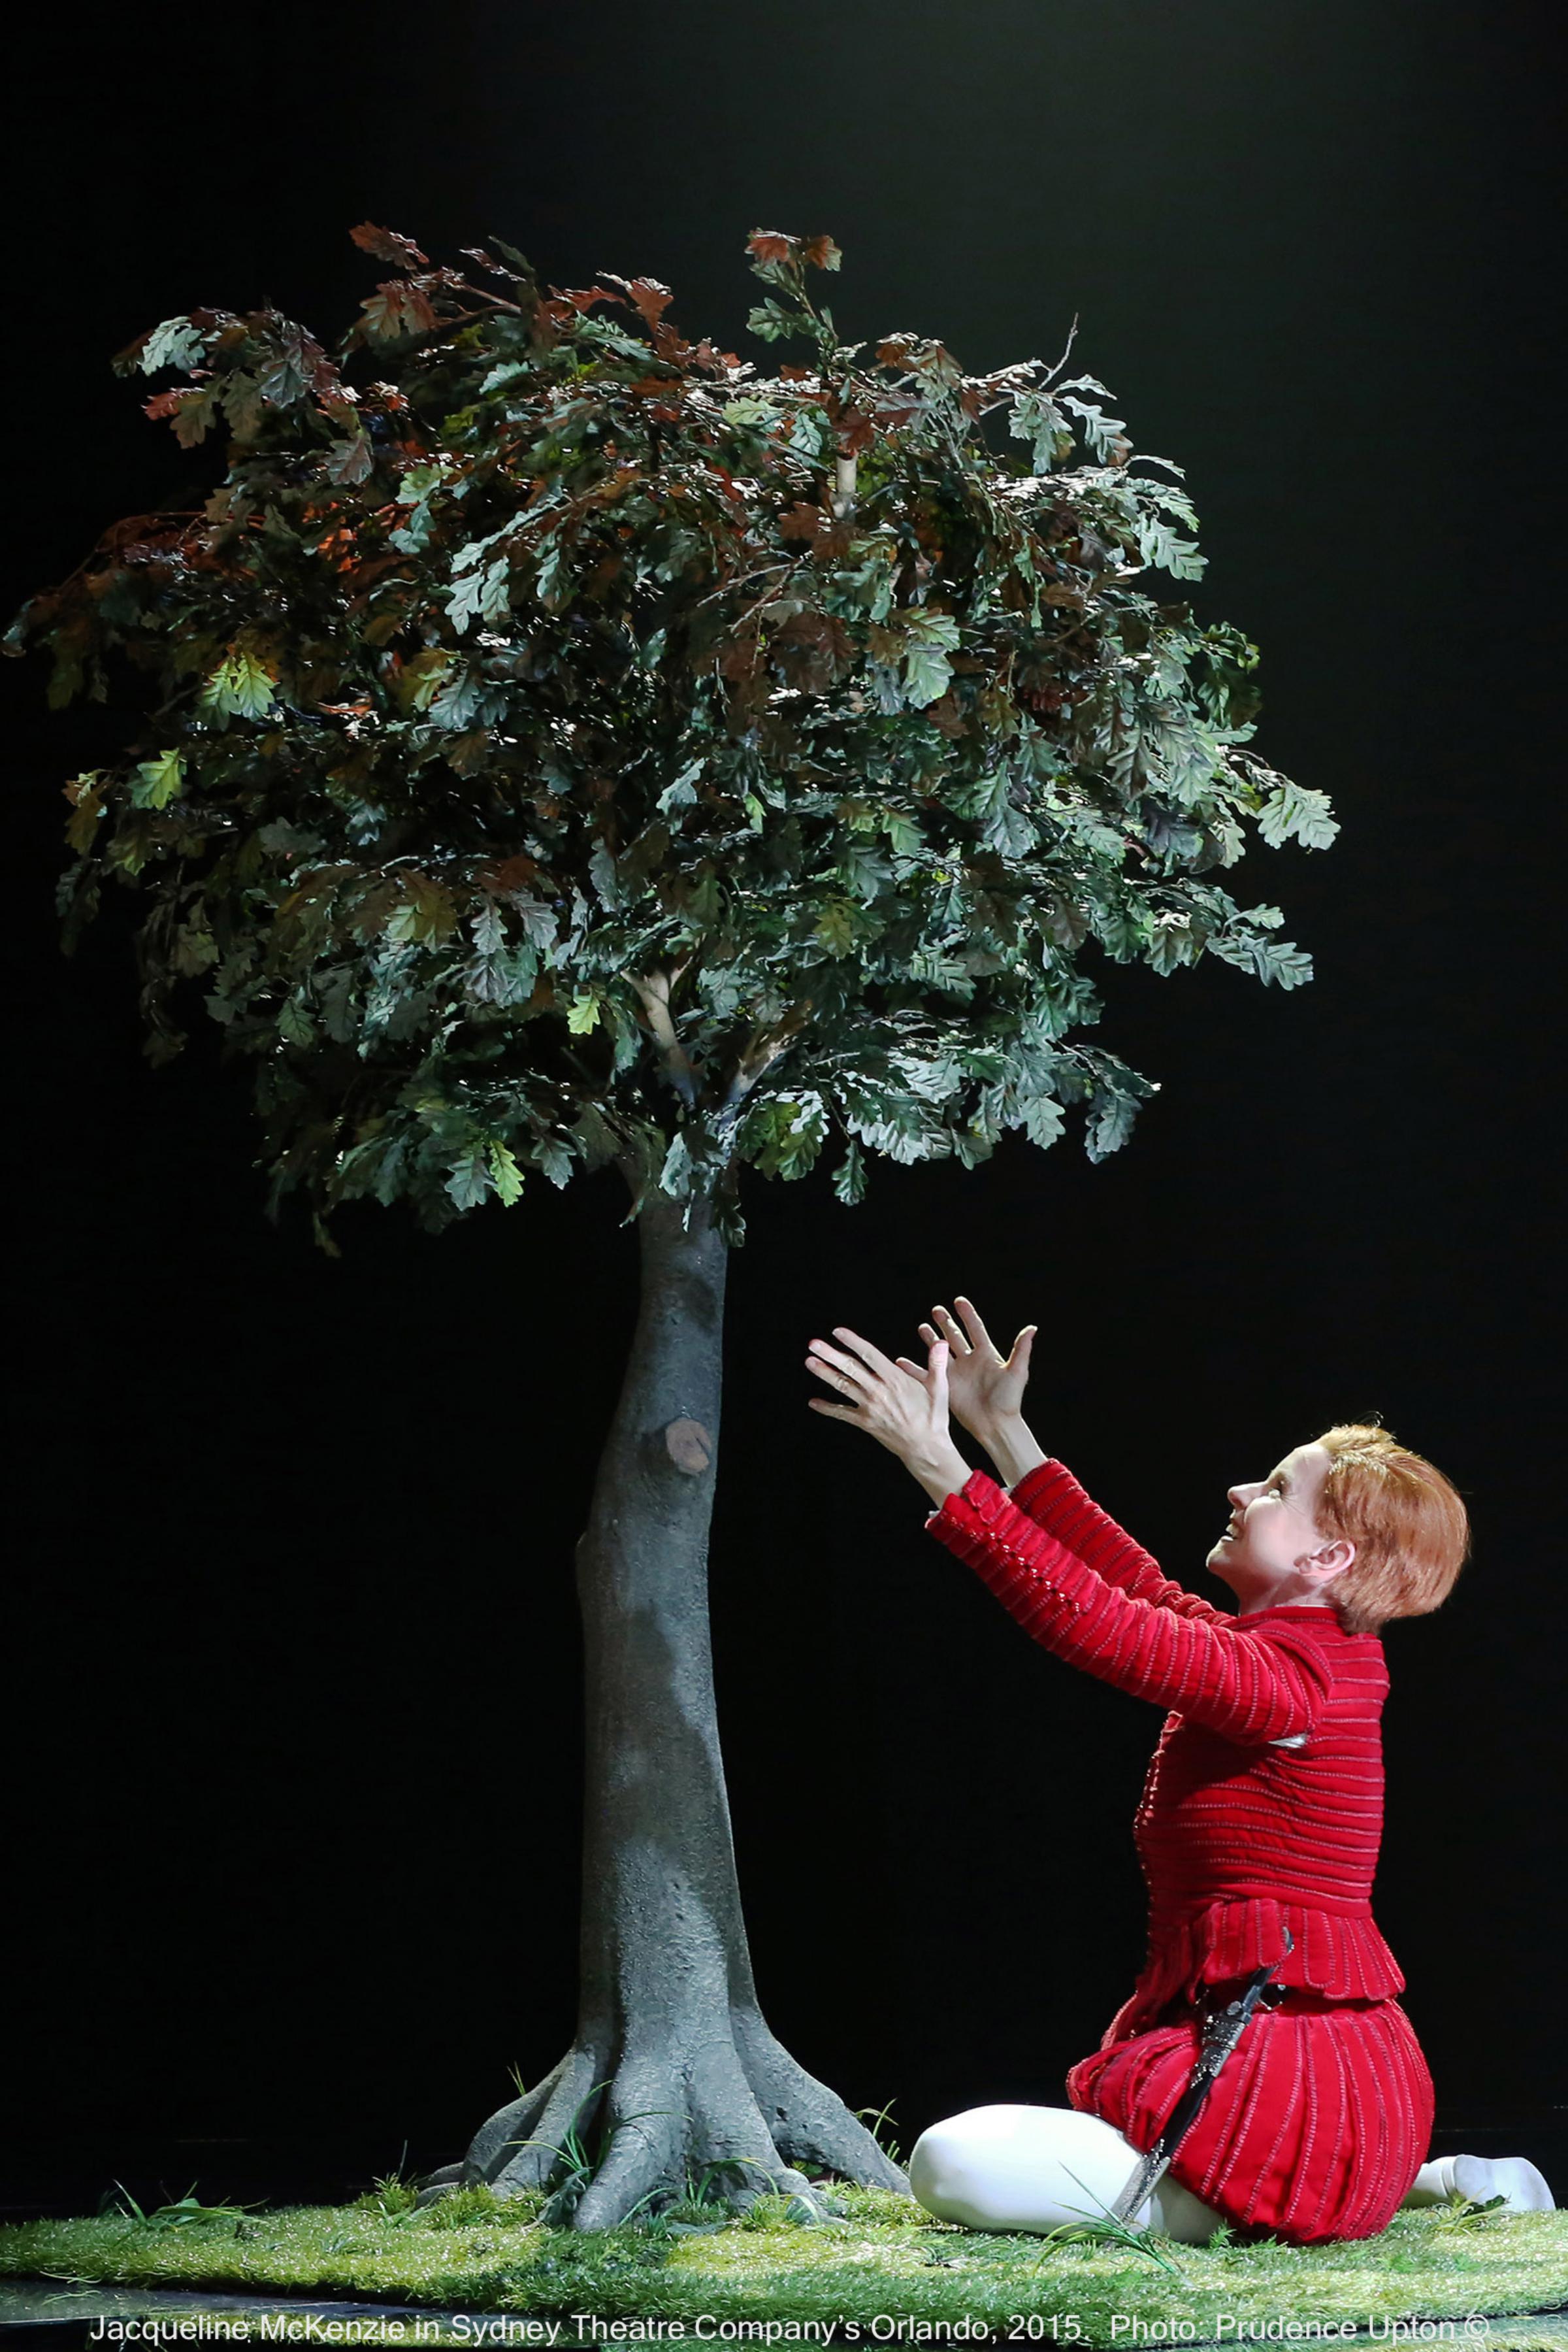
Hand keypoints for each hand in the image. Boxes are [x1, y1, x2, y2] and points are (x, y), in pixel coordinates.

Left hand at [806, 1326, 971, 1506]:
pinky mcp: (864, 1422)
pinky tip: (813, 1402)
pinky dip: (827, 1408)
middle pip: (850, 1368)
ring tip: (809, 1362)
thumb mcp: (939, 1389)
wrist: (925, 1448)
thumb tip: (940, 1343)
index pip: (869, 1355)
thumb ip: (936, 1364)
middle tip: (813, 1344)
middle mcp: (878, 1391)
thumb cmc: (933, 1418)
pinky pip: (842, 1414)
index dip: (852, 1342)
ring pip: (842, 1386)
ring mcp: (869, 1407)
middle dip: (830, 1354)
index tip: (837, 1332)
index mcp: (894, 1379)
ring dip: (824, 1374)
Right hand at [909, 1297, 1034, 1443]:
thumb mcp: (1017, 1372)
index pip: (975, 1329)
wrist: (995, 1424)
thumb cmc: (1009, 1400)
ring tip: (922, 1327)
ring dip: (931, 1339)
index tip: (958, 1301)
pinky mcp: (946, 1387)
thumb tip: (1032, 1328)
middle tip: (936, 1310)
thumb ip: (1021, 1349)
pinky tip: (902, 1362)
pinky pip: (927, 1374)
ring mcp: (956, 1373)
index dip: (967, 1315)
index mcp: (987, 1355)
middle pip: (955, 1336)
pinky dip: (914, 1368)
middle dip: (946, 1323)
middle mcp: (970, 1361)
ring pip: (940, 1351)